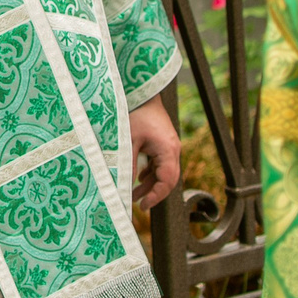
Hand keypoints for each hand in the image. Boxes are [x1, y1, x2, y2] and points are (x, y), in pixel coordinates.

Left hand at [126, 95, 181, 210]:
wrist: (142, 91)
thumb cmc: (135, 112)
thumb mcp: (128, 141)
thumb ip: (128, 164)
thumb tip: (124, 186)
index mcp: (168, 150)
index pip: (167, 181)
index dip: (156, 196)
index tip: (143, 205)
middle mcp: (172, 149)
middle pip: (168, 179)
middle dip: (154, 193)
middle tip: (139, 205)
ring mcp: (168, 146)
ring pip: (163, 172)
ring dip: (150, 183)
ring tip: (135, 195)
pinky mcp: (162, 142)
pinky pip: (160, 163)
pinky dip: (151, 172)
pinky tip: (139, 178)